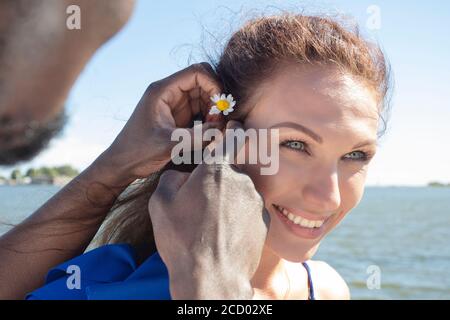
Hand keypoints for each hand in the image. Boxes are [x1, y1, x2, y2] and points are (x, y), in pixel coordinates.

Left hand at [103, 63, 224, 180]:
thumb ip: (198, 136)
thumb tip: (223, 129)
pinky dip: (208, 120)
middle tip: (218, 121)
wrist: (122, 164)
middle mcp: (169, 93)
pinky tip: (208, 134)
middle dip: (215, 100)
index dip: (213, 85)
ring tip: (214, 130)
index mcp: (162, 90)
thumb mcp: (170, 144)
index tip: (220, 106)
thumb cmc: (139, 152)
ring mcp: (174, 104)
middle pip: (203, 83)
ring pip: (204, 98)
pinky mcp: (178, 117)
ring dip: (213, 111)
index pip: (196, 72)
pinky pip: (200, 111)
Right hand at [148, 121, 270, 298]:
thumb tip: (182, 176)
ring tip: (212, 219)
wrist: (212, 277)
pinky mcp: (263, 221)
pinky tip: (224, 230)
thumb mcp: (161, 203)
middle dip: (222, 174)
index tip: (233, 124)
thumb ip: (172, 178)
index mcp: (217, 170)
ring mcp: (255, 201)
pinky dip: (238, 213)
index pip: (229, 138)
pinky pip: (248, 208)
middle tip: (208, 191)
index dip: (230, 129)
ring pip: (241, 189)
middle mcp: (242, 180)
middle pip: (234, 167)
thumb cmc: (184, 238)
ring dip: (229, 196)